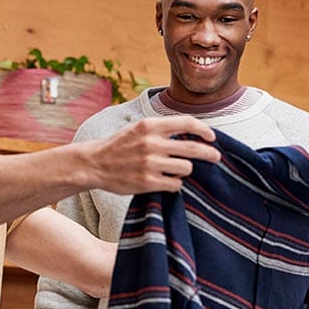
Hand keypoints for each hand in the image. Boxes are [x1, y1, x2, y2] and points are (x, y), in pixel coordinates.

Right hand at [83, 116, 221, 194]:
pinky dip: (175, 184)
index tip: (212, 137)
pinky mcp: (148, 182)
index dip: (205, 130)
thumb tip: (191, 133)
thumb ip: (161, 129)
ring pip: (186, 168)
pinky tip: (167, 182)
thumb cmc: (118, 146)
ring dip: (185, 170)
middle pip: (194, 148)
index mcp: (150, 125)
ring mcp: (150, 163)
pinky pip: (176, 184)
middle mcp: (152, 143)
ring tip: (175, 171)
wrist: (94, 164)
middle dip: (210, 154)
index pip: (187, 123)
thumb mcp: (138, 128)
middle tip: (215, 157)